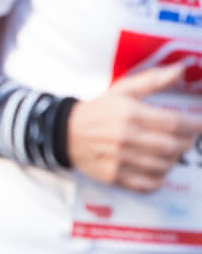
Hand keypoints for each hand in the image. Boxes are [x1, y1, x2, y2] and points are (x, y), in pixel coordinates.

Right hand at [68, 64, 201, 192]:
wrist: (64, 131)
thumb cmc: (98, 110)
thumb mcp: (122, 90)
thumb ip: (153, 80)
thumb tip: (181, 69)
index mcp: (129, 114)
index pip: (174, 123)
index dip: (194, 126)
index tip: (199, 125)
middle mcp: (125, 137)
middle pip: (172, 147)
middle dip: (186, 144)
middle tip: (187, 139)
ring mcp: (119, 158)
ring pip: (163, 166)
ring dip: (173, 160)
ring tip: (171, 152)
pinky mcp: (114, 175)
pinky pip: (148, 184)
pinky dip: (159, 179)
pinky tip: (157, 168)